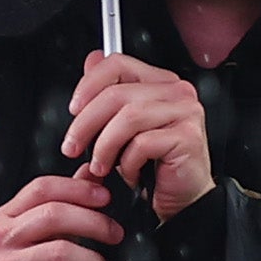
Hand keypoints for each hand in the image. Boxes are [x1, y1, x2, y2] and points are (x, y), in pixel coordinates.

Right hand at [0, 169, 134, 260]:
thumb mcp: (41, 235)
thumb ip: (65, 203)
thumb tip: (91, 172)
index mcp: (6, 217)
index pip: (42, 188)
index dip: (78, 188)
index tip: (105, 196)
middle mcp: (1, 239)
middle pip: (53, 215)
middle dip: (94, 222)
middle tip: (115, 234)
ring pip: (61, 252)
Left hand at [60, 51, 212, 221]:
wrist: (184, 200)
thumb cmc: (155, 166)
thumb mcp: (123, 128)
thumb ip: (110, 92)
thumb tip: (92, 61)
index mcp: (160, 83)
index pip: (118, 64)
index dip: (89, 84)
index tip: (74, 110)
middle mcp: (176, 92)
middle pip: (117, 93)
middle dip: (86, 124)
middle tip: (73, 147)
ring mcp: (185, 112)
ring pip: (128, 117)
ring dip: (104, 146)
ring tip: (100, 166)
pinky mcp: (188, 136)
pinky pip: (143, 143)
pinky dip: (128, 163)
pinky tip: (130, 174)